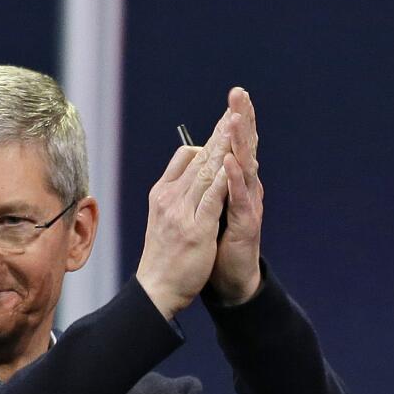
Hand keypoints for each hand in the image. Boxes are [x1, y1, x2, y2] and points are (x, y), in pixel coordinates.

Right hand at [135, 105, 236, 319]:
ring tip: (238, 121)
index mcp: (162, 193)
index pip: (186, 157)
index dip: (209, 137)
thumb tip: (188, 172)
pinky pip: (212, 197)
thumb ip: (175, 194)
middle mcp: (170, 198)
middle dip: (220, 130)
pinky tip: (235, 161)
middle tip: (237, 104)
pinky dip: (224, 177)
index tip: (227, 117)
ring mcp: (181, 212)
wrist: (155, 289)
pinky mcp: (195, 229)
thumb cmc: (163, 257)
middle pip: (199, 157)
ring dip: (224, 145)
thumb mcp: (163, 218)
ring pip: (207, 171)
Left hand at [209, 87, 262, 304]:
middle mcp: (247, 190)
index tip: (235, 94)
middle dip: (243, 120)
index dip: (236, 120)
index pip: (236, 145)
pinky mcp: (246, 225)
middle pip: (246, 148)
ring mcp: (248, 206)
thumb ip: (215, 184)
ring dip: (240, 143)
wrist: (231, 280)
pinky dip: (235, 180)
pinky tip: (231, 163)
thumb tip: (209, 159)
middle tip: (240, 94)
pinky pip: (239, 199)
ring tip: (236, 118)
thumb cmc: (221, 242)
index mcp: (237, 183)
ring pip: (245, 168)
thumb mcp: (213, 206)